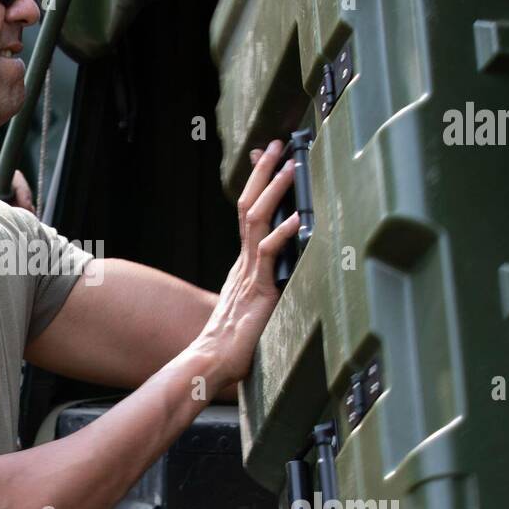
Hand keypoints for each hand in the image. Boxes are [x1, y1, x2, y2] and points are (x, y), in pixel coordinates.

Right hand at [194, 141, 299, 385]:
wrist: (212, 363)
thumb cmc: (233, 343)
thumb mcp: (254, 305)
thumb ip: (266, 286)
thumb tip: (286, 273)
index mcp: (243, 264)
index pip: (248, 212)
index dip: (255, 183)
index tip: (262, 157)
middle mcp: (244, 263)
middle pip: (249, 206)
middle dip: (263, 173)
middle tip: (276, 145)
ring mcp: (249, 274)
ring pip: (257, 221)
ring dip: (274, 191)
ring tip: (290, 166)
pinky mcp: (258, 291)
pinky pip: (268, 256)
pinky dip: (283, 235)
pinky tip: (296, 220)